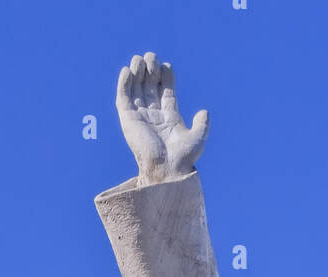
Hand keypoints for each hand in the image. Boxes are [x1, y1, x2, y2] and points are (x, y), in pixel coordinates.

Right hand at [116, 53, 208, 186]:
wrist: (166, 169)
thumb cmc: (182, 158)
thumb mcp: (197, 139)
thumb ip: (202, 124)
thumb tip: (204, 111)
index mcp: (169, 117)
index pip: (165, 91)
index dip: (166, 77)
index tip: (167, 66)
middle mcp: (153, 115)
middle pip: (150, 86)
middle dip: (151, 70)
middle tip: (152, 56)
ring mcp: (139, 115)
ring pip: (136, 88)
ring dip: (138, 72)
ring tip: (141, 59)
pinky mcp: (127, 118)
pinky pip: (123, 96)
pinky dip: (124, 82)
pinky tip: (129, 70)